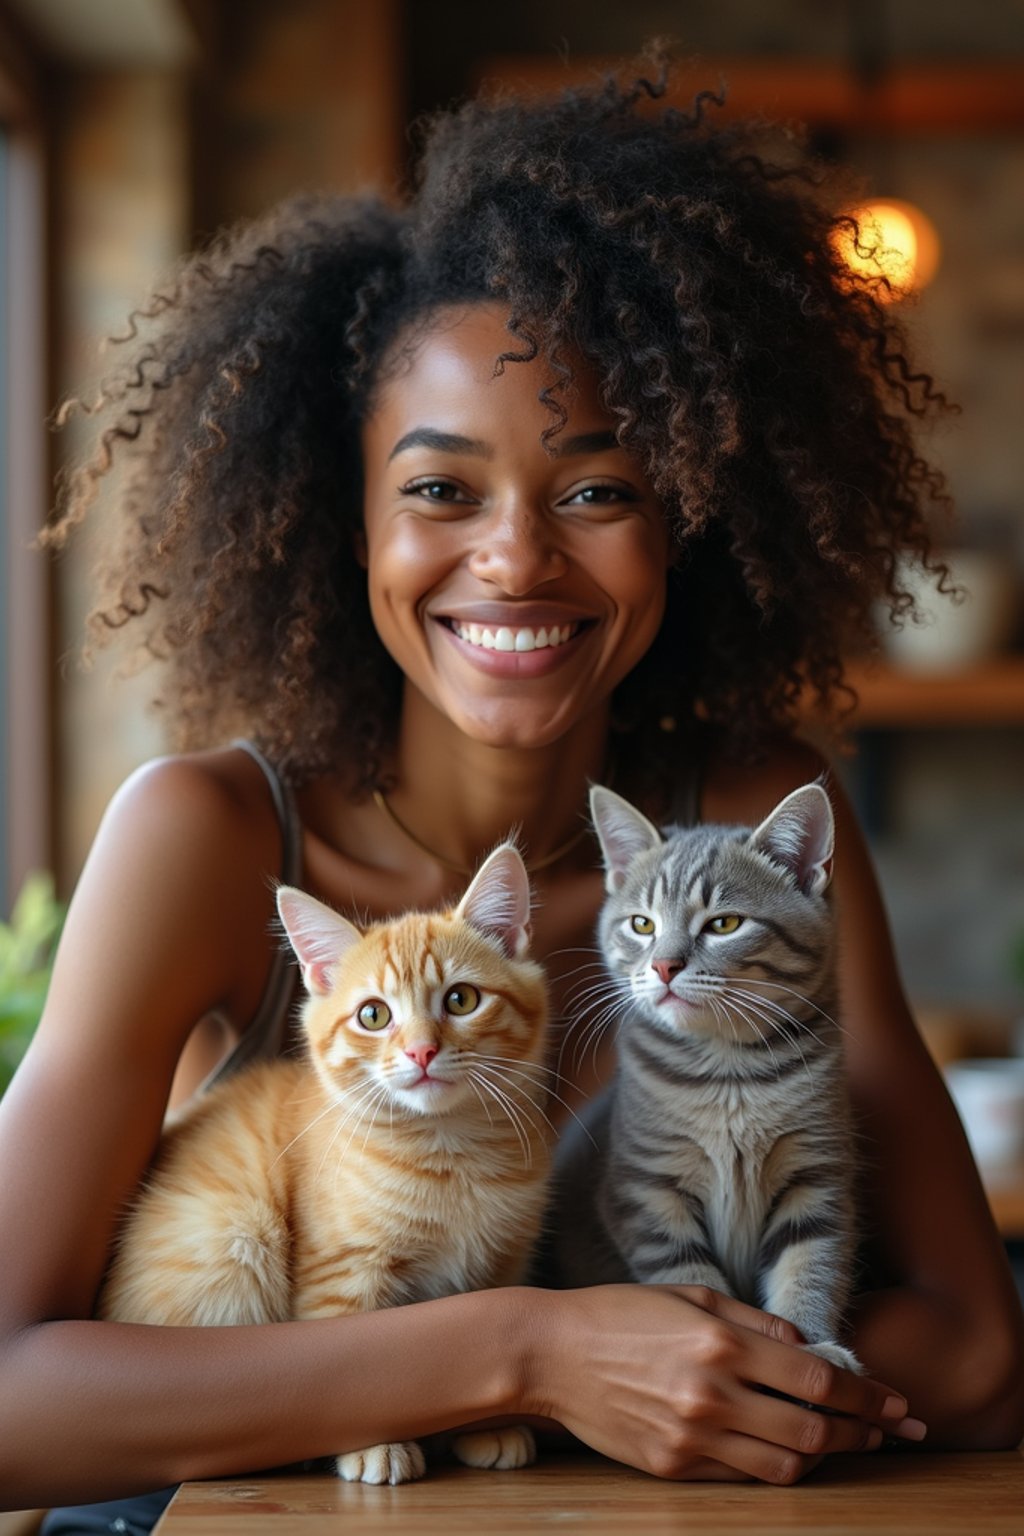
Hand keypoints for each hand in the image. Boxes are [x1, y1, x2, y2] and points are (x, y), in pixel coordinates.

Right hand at [528, 1284, 924, 1483]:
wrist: (550, 1354)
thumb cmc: (620, 1313)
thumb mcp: (689, 1296)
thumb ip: (754, 1321)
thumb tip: (806, 1347)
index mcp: (719, 1343)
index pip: (817, 1380)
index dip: (866, 1395)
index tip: (893, 1402)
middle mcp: (712, 1394)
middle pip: (812, 1431)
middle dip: (859, 1433)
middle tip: (884, 1430)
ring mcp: (692, 1437)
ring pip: (784, 1465)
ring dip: (822, 1456)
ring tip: (839, 1442)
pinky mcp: (673, 1466)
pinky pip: (742, 1476)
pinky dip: (773, 1465)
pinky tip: (783, 1448)